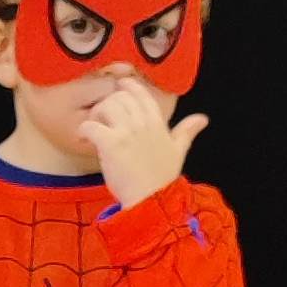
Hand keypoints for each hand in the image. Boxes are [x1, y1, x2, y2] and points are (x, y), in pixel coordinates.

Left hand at [75, 76, 206, 209]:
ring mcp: (126, 132)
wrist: (151, 200)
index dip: (129, 86)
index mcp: (157, 122)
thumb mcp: (178, 151)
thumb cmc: (162, 178)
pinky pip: (91, 125)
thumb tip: (203, 118)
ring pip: (106, 106)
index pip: (142, 94)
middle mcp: (142, 123)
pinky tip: (84, 137)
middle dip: (108, 104)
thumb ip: (187, 131)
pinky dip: (84, 129)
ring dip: (95, 115)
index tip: (120, 86)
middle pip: (120, 97)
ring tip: (95, 128)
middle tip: (102, 118)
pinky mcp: (111, 144)